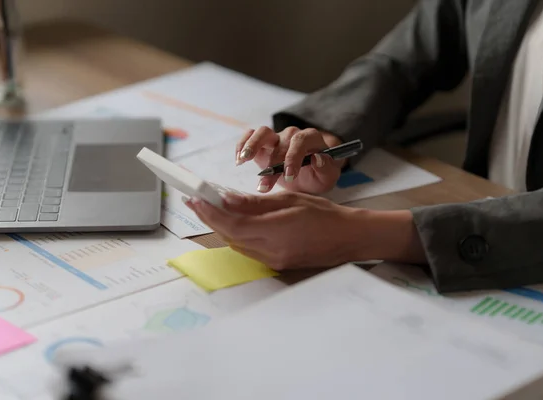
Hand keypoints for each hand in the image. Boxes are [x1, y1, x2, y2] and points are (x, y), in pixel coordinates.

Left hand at [184, 192, 426, 270]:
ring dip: (221, 226)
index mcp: (275, 232)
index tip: (193, 198)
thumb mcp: (288, 199)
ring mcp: (273, 261)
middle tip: (196, 200)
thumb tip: (225, 198)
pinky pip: (248, 249)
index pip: (231, 223)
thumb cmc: (324, 214)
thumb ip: (255, 203)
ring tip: (210, 207)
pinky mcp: (276, 264)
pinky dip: (237, 234)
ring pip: (236, 243)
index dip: (209, 211)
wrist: (348, 238)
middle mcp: (270, 251)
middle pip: (229, 235)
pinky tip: (234, 221)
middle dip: (210, 217)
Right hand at [235, 126, 344, 193]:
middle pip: (280, 142)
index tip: (288, 176)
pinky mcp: (262, 144)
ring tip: (242, 161)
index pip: (301, 141)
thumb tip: (317, 158)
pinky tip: (238, 159)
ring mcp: (276, 137)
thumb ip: (326, 167)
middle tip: (264, 186)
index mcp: (311, 138)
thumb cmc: (319, 175)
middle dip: (272, 165)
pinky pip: (250, 135)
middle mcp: (292, 135)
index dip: (293, 157)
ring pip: (262, 132)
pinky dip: (242, 144)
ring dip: (251, 146)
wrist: (309, 174)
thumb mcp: (328, 176)